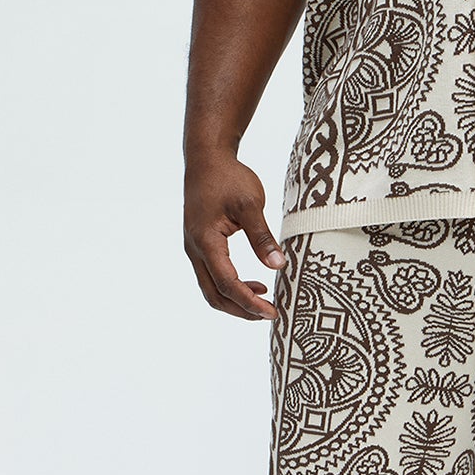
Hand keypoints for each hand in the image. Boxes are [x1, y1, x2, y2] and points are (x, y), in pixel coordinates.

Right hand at [184, 153, 283, 319]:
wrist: (206, 159)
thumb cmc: (228, 177)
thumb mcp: (250, 204)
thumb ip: (262, 237)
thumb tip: (279, 266)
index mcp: (206, 241)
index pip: (227, 283)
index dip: (249, 303)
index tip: (272, 312)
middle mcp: (195, 249)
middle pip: (214, 294)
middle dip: (241, 309)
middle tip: (270, 315)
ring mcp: (195, 248)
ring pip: (211, 288)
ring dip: (235, 300)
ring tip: (264, 302)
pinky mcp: (200, 245)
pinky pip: (212, 276)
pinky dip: (230, 286)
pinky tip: (254, 283)